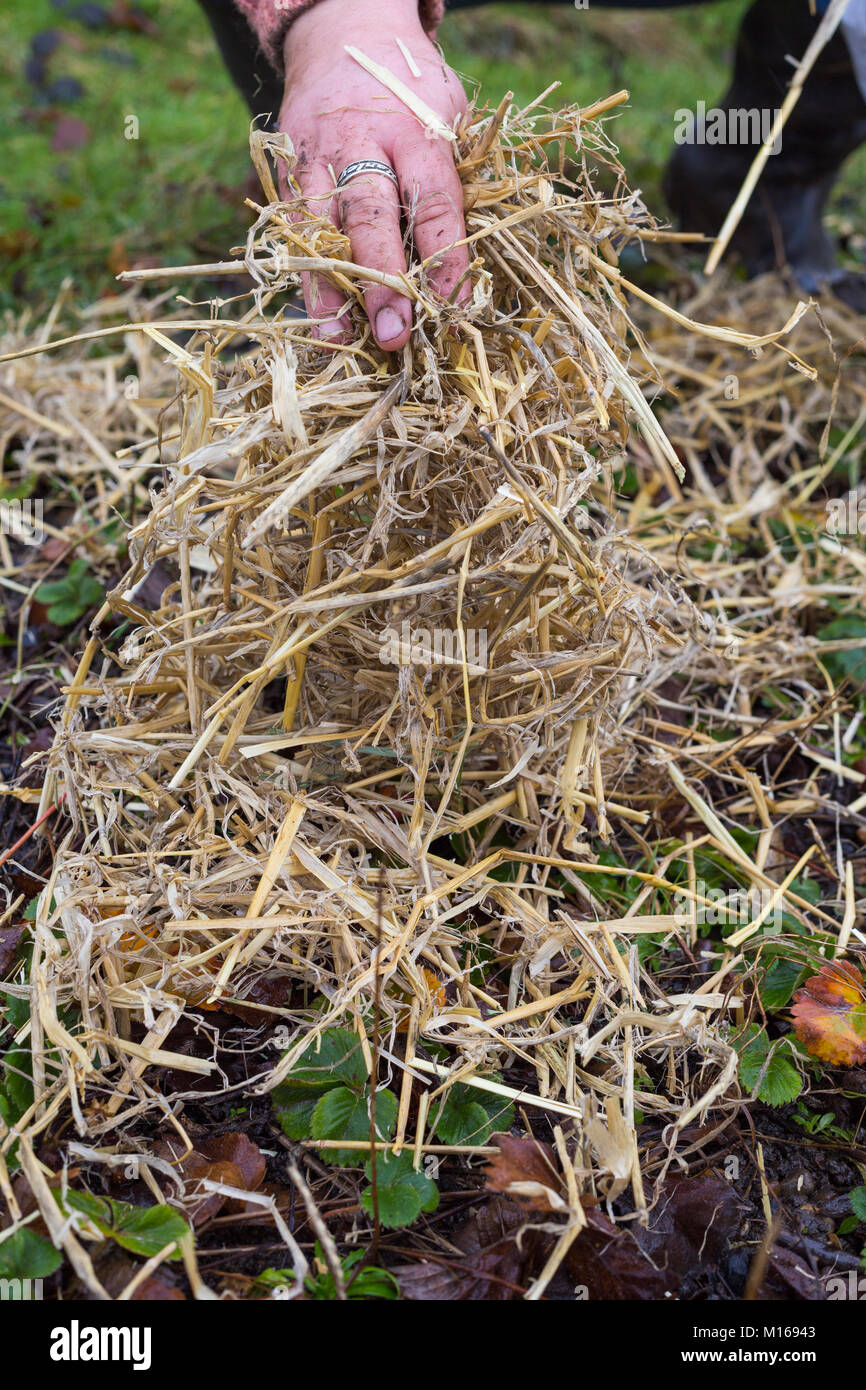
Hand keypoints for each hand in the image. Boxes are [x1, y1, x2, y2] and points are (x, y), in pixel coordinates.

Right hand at [278, 0, 469, 349]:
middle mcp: (362, 141)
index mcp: (415, 129)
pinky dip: (304, 274)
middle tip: (393, 331)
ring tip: (337, 338)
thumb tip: (466, 260)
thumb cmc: (410, 89)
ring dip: (329, 289)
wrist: (342, 29)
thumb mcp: (447, 113)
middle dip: (383, 281)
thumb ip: (455, 176)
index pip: (434, 201)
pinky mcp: (288, 166)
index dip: (445, 257)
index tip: (454, 305)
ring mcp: (318, 154)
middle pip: (372, 217)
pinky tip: (314, 315)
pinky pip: (293, 226)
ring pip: (320, 228)